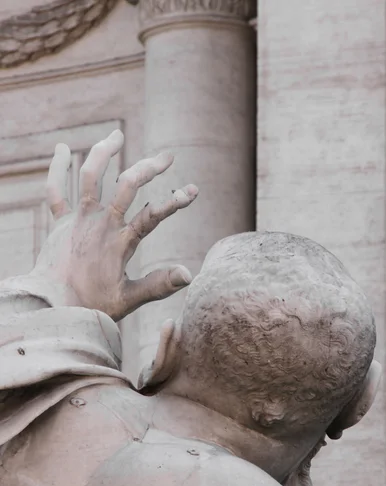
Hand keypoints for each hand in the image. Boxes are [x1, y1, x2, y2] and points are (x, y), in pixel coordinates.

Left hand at [32, 130, 197, 320]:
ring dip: (105, 153)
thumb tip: (189, 274)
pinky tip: (62, 149)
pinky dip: (57, 169)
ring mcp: (78, 220)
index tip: (192, 191)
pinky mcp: (60, 223)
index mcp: (119, 242)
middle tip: (168, 157)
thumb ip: (158, 285)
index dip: (174, 202)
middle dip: (149, 167)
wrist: (50, 307)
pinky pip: (55, 191)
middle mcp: (100, 224)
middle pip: (127, 185)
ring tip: (117, 135)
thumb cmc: (90, 306)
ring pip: (91, 177)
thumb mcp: (128, 299)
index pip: (152, 216)